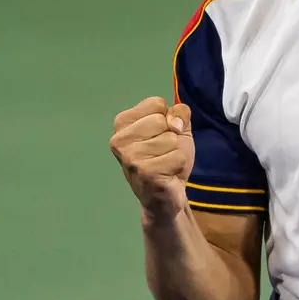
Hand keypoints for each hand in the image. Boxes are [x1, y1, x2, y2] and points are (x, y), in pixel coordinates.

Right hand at [111, 97, 194, 220]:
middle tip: (162, 153)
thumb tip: (175, 123)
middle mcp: (119, 140)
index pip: (156, 103)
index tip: (160, 135)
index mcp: (122, 123)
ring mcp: (130, 158)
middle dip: (171, 137)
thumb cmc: (167, 158)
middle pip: (162, 121)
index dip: (167, 119)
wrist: (165, 196)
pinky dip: (179, 166)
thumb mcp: (176, 127)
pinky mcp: (145, 173)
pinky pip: (177, 157)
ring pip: (171, 139)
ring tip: (165, 164)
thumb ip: (179, 112)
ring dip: (175, 153)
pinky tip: (168, 175)